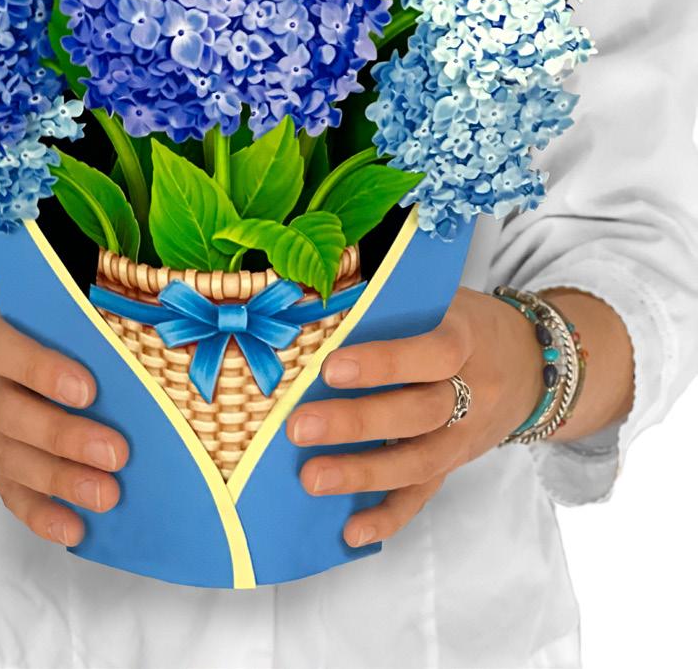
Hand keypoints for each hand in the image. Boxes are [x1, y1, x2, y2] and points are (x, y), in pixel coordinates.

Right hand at [0, 283, 128, 546]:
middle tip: (117, 453)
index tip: (89, 389)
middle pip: (10, 414)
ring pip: (10, 460)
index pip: (9, 353)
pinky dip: (40, 515)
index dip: (45, 372)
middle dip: (64, 437)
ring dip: (60, 482)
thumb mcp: (30, 301)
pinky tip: (75, 530)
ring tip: (108, 495)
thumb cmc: (16, 319)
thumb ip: (69, 311)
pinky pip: (8, 493)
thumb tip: (138, 315)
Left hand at [285, 286, 542, 547]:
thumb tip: (322, 306)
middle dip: (356, 423)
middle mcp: (473, 392)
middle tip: (299, 427)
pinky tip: (351, 532)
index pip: (432, 353)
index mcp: (468, 339)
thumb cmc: (465, 322)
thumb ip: (395, 306)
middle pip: (418, 413)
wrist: (530, 362)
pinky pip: (424, 495)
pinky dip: (388, 517)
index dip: (384, 362)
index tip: (331, 367)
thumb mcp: (443, 300)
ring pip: (418, 461)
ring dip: (362, 474)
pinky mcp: (455, 463)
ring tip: (311, 478)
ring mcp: (466, 435)